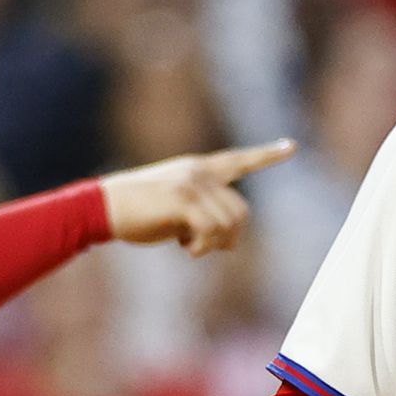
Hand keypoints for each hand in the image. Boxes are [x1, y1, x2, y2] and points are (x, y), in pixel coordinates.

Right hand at [101, 139, 293, 256]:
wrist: (105, 207)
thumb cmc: (138, 213)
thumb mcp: (175, 209)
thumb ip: (202, 212)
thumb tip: (226, 236)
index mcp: (199, 169)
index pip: (239, 160)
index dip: (267, 155)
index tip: (290, 147)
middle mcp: (200, 172)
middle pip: (241, 212)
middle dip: (230, 238)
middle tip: (202, 247)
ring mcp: (192, 183)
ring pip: (230, 224)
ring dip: (214, 245)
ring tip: (190, 246)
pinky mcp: (183, 199)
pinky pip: (212, 231)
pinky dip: (203, 248)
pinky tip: (185, 248)